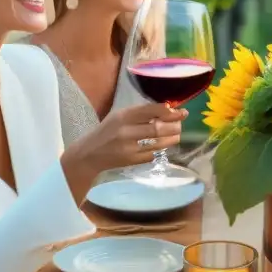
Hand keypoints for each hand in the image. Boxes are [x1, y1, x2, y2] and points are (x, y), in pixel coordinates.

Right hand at [61, 103, 186, 201]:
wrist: (89, 154)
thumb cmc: (107, 131)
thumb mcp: (119, 116)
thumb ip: (139, 113)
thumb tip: (166, 109)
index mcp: (123, 116)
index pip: (149, 110)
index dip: (166, 110)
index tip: (178, 110)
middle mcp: (126, 131)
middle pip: (157, 127)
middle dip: (173, 125)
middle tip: (182, 123)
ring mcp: (129, 148)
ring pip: (157, 142)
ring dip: (171, 138)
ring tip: (177, 134)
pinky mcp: (131, 161)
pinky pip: (152, 154)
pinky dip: (159, 150)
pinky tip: (163, 146)